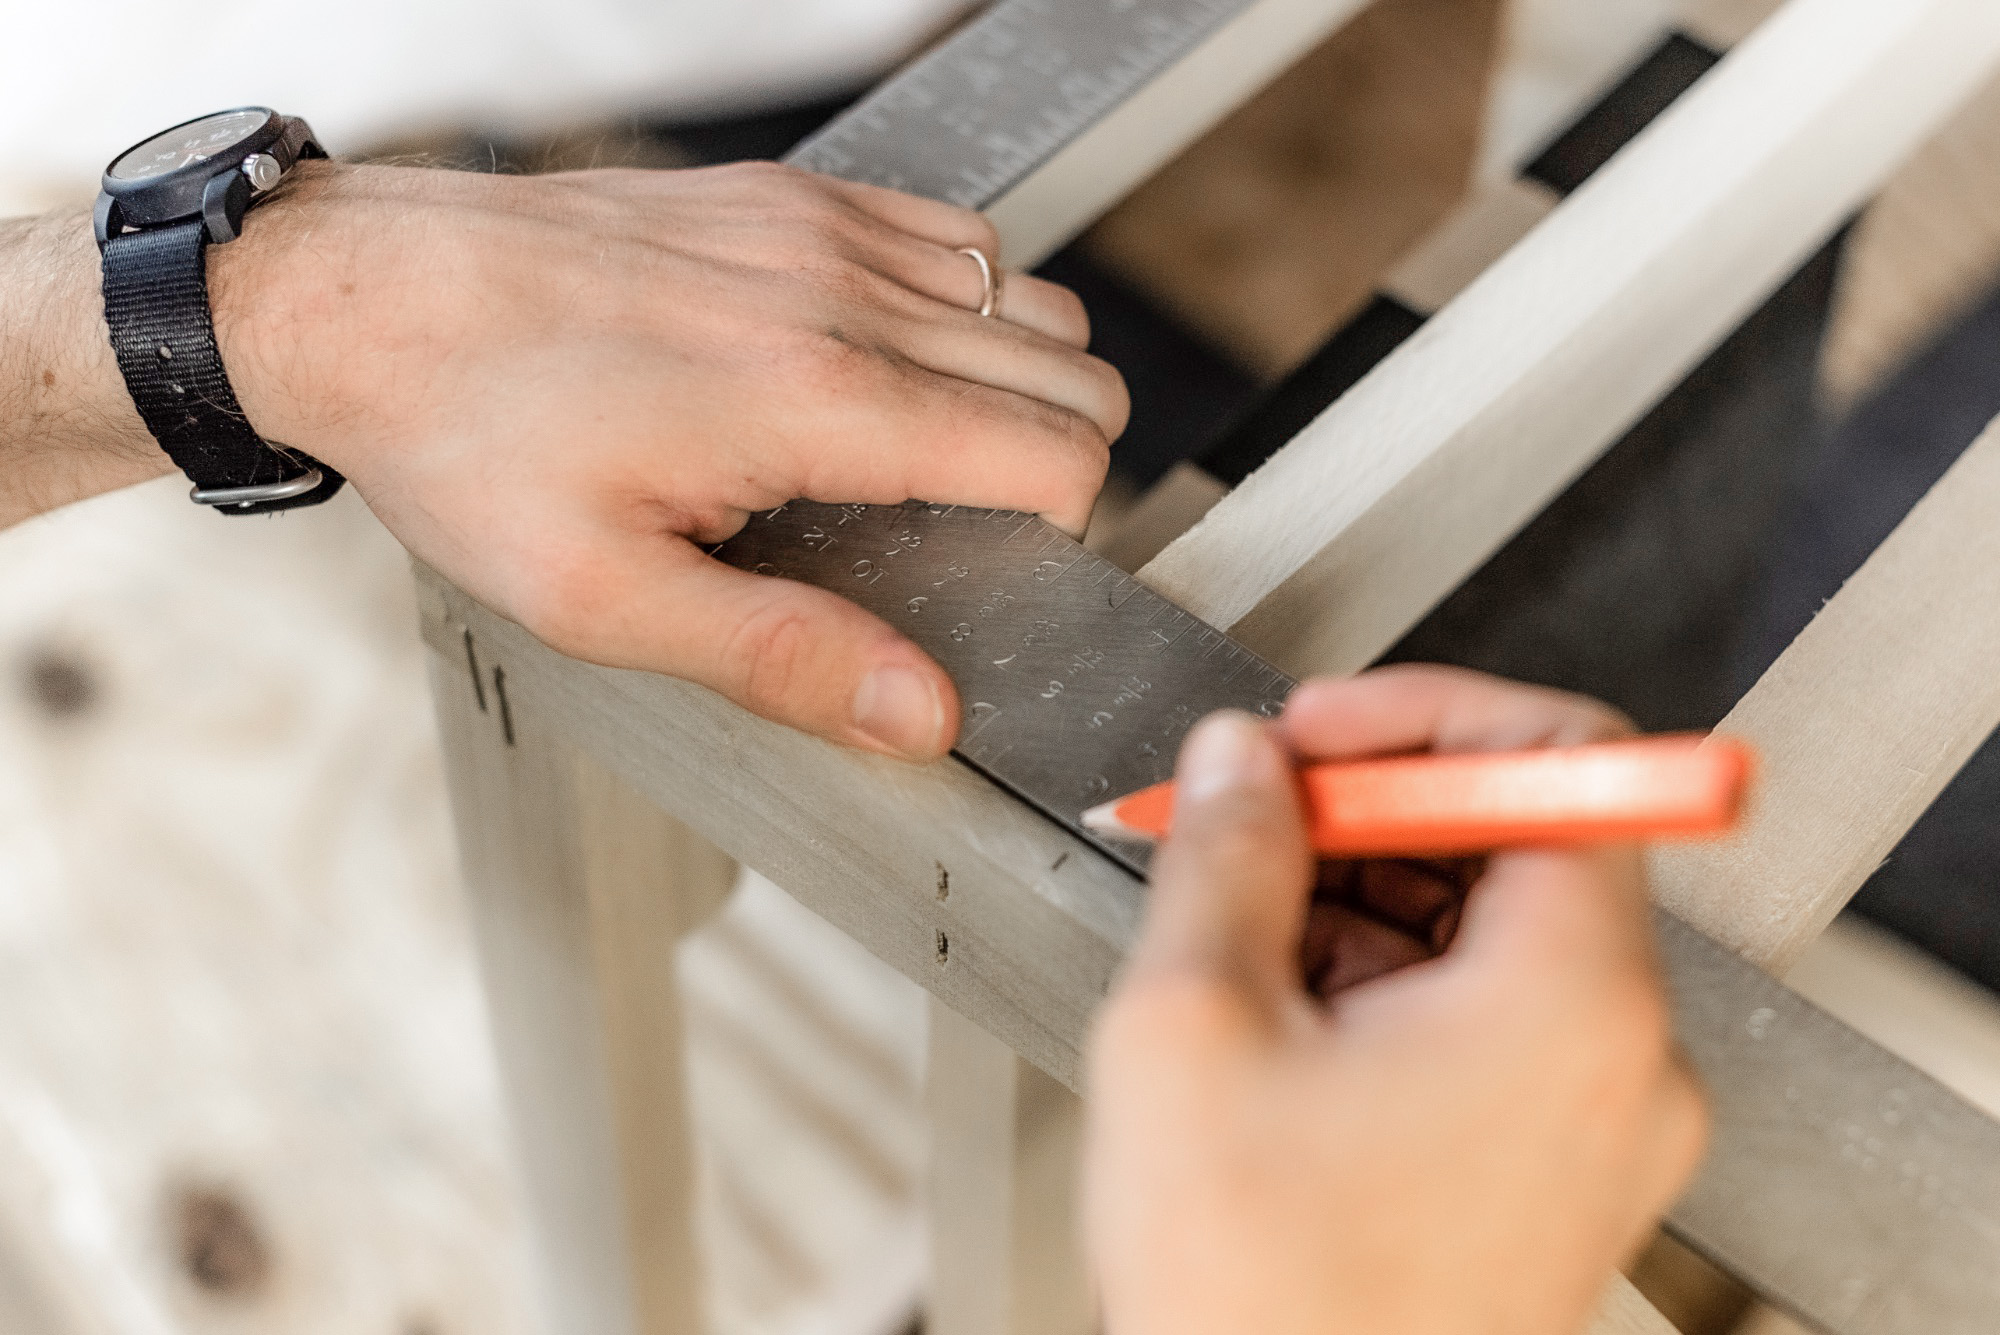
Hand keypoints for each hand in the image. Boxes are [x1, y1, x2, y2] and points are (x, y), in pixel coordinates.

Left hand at [206, 160, 1126, 758]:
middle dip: (1058, 460)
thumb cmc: (469, 437)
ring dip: (1019, 380)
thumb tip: (922, 712)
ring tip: (936, 451)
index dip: (1059, 527)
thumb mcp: (604, 598)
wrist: (369, 297)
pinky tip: (892, 362)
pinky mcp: (786, 195)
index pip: (1056, 450)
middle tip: (975, 523)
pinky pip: (950, 235)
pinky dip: (965, 303)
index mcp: (816, 400)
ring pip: (1028, 298)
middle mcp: (840, 294)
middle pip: (1071, 370)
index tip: (999, 564)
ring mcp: (818, 228)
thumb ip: (781, 657)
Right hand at [1085, 665, 1707, 1334]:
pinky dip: (1392, 985)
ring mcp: (1597, 1123)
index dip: (1422, 715)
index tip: (1321, 732)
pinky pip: (1490, 1021)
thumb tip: (1242, 763)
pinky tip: (1285, 1009)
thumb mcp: (1195, 1026)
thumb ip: (1229, 853)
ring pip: (1496, 934)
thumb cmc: (1265, 1300)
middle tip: (1252, 815)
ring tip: (1242, 932)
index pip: (1563, 757)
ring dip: (1368, 900)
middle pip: (1524, 842)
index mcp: (1573, 997)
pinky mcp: (1554, 1172)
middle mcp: (1621, 1057)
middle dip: (1371, 811)